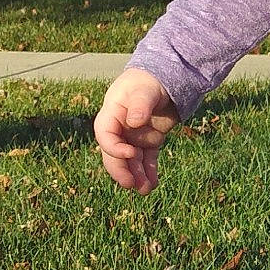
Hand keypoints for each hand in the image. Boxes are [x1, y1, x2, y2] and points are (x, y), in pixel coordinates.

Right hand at [94, 69, 178, 192]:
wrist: (164, 79)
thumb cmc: (149, 81)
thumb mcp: (145, 89)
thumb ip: (140, 104)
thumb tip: (134, 121)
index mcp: (111, 114)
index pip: (105, 135)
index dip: (114, 148)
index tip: (131, 153)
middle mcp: (119, 129)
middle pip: (114, 154)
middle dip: (122, 170)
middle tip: (131, 185)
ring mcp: (133, 137)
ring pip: (131, 161)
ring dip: (137, 176)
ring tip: (146, 190)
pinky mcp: (147, 142)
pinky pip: (146, 160)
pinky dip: (149, 172)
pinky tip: (153, 184)